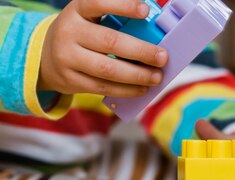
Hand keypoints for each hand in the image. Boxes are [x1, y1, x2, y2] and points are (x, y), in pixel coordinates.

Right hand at [38, 0, 167, 96]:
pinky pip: (103, 87)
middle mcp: (69, 31)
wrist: (45, 58)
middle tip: (162, 57)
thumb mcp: (89, 20)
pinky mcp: (70, 81)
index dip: (123, 6)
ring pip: (108, 69)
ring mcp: (67, 58)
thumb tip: (153, 30)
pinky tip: (142, 89)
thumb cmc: (81, 35)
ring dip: (137, 75)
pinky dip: (127, 90)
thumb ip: (115, 21)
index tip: (145, 10)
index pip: (98, 3)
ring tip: (156, 77)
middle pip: (110, 42)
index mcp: (77, 10)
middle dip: (141, 51)